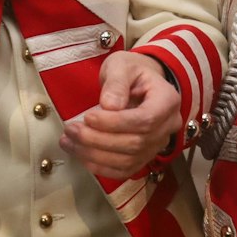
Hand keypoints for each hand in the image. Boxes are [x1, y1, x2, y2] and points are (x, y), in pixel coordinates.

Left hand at [59, 50, 179, 180]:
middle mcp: (168, 127)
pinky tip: (80, 155)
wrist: (139, 83)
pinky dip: (101, 167)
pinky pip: (125, 170)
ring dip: (94, 155)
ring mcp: (157, 145)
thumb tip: (109, 106)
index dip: (115, 123)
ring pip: (128, 160)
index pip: (145, 120)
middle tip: (70, 129)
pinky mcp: (144, 157)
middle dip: (98, 140)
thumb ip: (116, 82)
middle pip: (135, 143)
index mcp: (167, 101)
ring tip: (68, 142)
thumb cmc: (131, 71)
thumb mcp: (121, 66)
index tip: (88, 117)